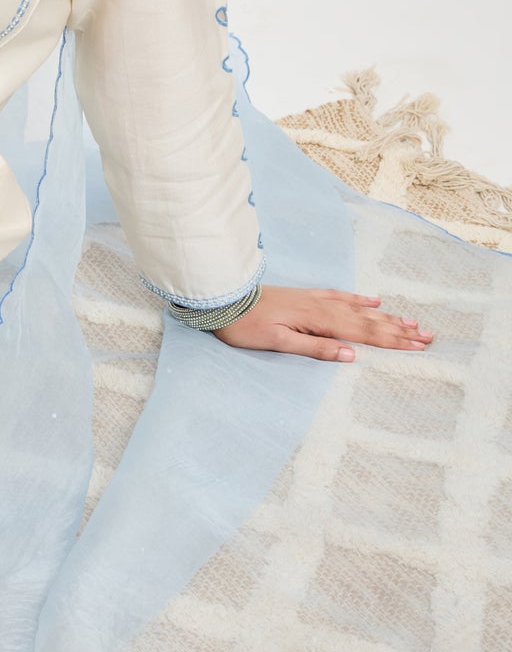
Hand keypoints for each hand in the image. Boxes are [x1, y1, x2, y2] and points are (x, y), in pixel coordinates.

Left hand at [211, 286, 434, 360]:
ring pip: (359, 309)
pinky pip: (340, 296)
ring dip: (386, 316)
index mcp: (319, 322)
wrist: (223, 299)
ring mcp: (315, 299)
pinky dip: (360, 299)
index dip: (393, 341)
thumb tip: (352, 355)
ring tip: (412, 321)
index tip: (419, 347)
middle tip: (429, 336)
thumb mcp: (278, 342)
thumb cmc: (245, 326)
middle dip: (399, 329)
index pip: (364, 334)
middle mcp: (322, 307)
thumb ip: (315, 348)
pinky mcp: (306, 296)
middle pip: (369, 321)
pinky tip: (374, 300)